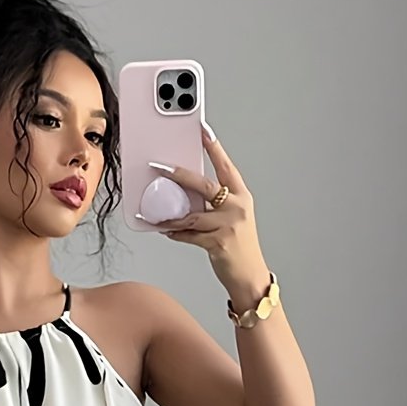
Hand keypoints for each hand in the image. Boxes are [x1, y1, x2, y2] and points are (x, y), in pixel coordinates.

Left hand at [148, 121, 267, 294]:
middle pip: (204, 185)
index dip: (213, 147)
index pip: (225, 166)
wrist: (250, 276)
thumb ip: (215, 204)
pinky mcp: (218, 243)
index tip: (202, 129)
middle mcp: (237, 207)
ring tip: (156, 215)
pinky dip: (176, 233)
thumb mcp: (233, 218)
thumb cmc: (240, 246)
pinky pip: (190, 235)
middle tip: (161, 167)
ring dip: (171, 216)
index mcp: (241, 196)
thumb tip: (187, 193)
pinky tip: (167, 231)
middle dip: (180, 175)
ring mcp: (228, 225)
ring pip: (192, 214)